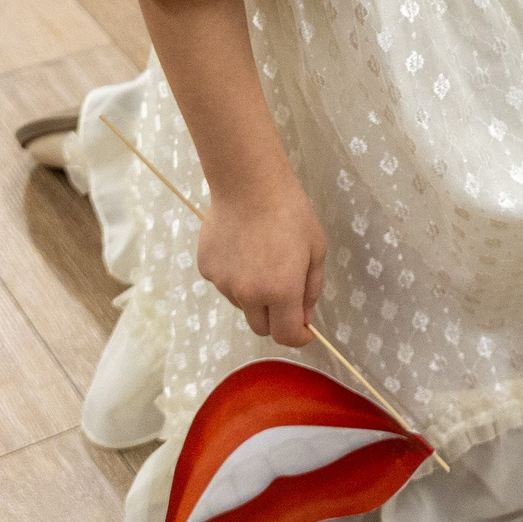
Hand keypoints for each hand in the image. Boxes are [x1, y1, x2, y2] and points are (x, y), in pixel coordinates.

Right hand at [196, 177, 327, 346]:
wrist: (248, 184)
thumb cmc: (290, 212)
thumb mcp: (316, 249)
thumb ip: (311, 288)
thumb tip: (305, 316)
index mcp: (281, 291)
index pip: (285, 335)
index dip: (298, 337)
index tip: (305, 330)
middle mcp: (249, 294)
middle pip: (261, 326)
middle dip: (277, 318)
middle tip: (286, 292)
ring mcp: (223, 284)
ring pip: (242, 304)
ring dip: (255, 295)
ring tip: (263, 258)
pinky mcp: (206, 270)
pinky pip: (225, 284)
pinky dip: (236, 277)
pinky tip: (243, 248)